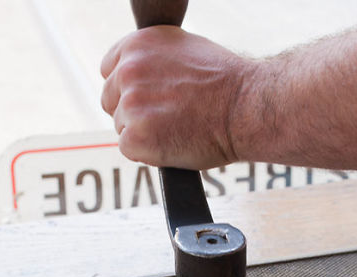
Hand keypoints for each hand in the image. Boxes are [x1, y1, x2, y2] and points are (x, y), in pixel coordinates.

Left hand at [100, 26, 250, 168]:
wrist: (246, 108)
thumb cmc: (225, 83)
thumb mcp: (184, 50)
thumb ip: (154, 60)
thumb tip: (140, 73)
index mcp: (137, 44)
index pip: (110, 70)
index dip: (128, 88)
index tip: (147, 98)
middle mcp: (129, 70)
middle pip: (110, 100)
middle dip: (133, 112)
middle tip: (165, 117)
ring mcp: (130, 104)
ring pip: (122, 126)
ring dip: (144, 132)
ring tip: (177, 128)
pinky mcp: (135, 136)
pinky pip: (129, 148)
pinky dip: (148, 152)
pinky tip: (173, 142)